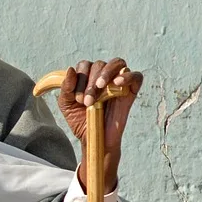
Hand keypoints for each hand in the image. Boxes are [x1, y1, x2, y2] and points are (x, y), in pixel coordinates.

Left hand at [57, 58, 142, 192]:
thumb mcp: (66, 104)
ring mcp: (117, 83)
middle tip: (87, 101)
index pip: (84, 65)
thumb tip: (71, 69)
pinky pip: (136, 76)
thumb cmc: (80, 120)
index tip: (78, 99)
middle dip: (90, 81)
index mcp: (87, 77)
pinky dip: (128, 76)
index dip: (80, 78)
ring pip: (117, 63)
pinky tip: (117, 83)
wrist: (94, 138)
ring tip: (100, 87)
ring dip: (106, 73)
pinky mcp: (131, 92)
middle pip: (99, 64)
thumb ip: (66, 87)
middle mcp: (103, 77)